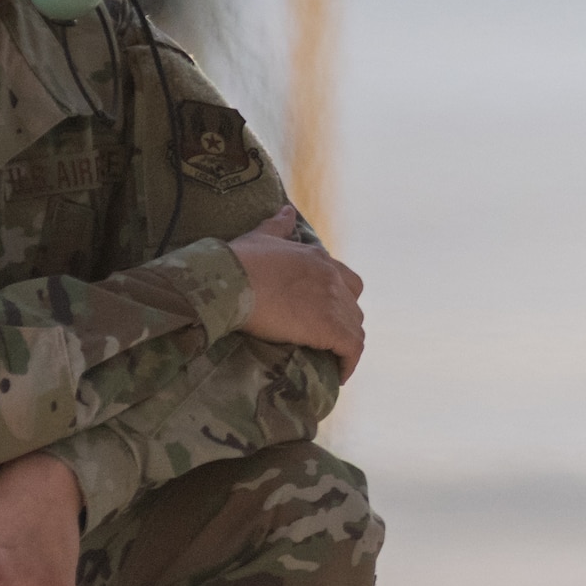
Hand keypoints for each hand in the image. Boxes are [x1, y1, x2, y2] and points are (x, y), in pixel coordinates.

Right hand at [228, 204, 365, 377]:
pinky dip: (349, 363)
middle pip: (353, 306)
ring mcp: (333, 302)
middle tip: (325, 342)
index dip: (337, 301)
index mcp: (317, 258)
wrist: (230, 282)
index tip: (323, 317)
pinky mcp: (329, 327)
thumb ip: (277, 225)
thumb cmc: (239, 261)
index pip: (344, 280)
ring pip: (355, 328)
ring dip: (345, 345)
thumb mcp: (261, 236)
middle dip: (342, 324)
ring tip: (330, 361)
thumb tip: (287, 210)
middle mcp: (331, 278)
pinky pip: (352, 349)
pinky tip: (339, 375)